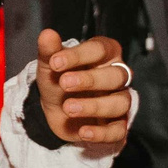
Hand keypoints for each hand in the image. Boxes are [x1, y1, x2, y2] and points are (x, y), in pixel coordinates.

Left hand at [37, 29, 133, 155]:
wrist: (56, 111)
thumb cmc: (59, 81)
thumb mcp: (50, 66)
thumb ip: (50, 51)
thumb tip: (47, 34)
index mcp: (105, 54)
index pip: (100, 49)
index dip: (79, 55)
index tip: (55, 62)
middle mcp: (117, 76)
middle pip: (116, 75)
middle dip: (90, 80)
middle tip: (64, 83)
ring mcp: (119, 101)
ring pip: (120, 102)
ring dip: (94, 106)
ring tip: (68, 108)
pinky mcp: (117, 125)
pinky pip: (118, 130)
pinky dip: (101, 133)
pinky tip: (83, 132)